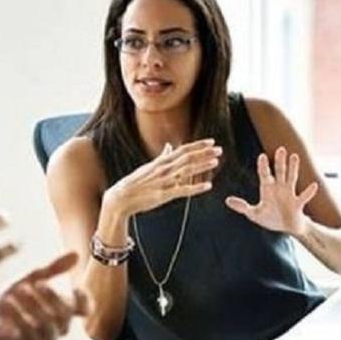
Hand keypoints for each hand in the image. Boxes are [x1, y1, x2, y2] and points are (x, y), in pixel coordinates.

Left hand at [0, 251, 90, 339]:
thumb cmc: (16, 300)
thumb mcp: (32, 278)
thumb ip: (53, 268)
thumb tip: (76, 254)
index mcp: (64, 309)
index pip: (84, 309)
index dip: (84, 299)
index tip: (74, 287)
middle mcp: (59, 325)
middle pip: (65, 315)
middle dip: (53, 298)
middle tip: (39, 283)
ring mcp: (45, 337)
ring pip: (48, 325)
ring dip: (35, 306)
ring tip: (21, 290)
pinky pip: (29, 333)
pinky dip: (19, 316)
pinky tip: (8, 302)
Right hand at [103, 139, 220, 217]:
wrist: (121, 197)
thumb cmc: (135, 183)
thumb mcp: (149, 166)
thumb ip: (162, 156)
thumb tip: (169, 145)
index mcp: (161, 162)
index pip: (183, 150)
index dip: (198, 146)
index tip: (211, 142)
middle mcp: (164, 169)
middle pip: (187, 158)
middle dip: (204, 153)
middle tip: (219, 149)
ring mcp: (164, 181)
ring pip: (187, 171)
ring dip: (202, 166)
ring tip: (216, 162)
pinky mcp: (163, 195)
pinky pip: (182, 190)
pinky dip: (196, 188)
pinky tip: (207, 186)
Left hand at [225, 147, 317, 235]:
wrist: (287, 227)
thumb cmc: (271, 218)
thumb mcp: (254, 214)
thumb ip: (242, 207)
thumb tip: (227, 201)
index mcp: (268, 189)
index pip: (264, 174)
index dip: (263, 166)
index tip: (262, 156)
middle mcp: (279, 188)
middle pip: (280, 172)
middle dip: (280, 161)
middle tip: (280, 149)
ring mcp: (290, 195)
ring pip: (292, 178)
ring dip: (293, 168)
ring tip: (294, 156)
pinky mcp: (298, 205)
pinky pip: (304, 197)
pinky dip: (309, 192)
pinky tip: (313, 185)